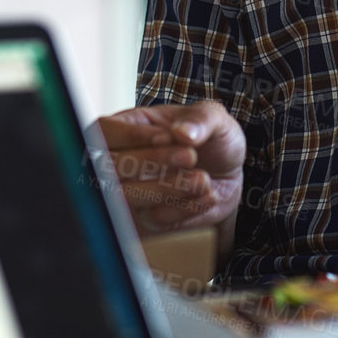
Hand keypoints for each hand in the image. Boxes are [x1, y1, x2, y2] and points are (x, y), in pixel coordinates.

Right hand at [94, 101, 245, 235]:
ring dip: (168, 188)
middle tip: (190, 156)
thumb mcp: (215, 119)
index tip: (169, 136)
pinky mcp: (148, 218)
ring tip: (203, 179)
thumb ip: (200, 120)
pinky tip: (207, 195)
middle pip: (111, 165)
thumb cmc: (214, 140)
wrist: (231, 175)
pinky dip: (184, 208)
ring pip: (128, 196)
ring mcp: (132, 191)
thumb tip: (182, 132)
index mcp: (128, 125)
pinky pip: (155, 217)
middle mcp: (122, 159)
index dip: (134, 135)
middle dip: (151, 160)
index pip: (106, 130)